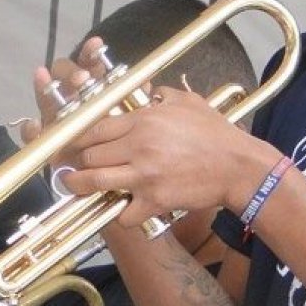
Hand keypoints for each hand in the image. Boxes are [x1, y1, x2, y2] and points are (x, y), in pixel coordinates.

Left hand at [31, 38, 275, 226]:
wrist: (239, 166)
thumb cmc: (215, 133)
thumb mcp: (188, 102)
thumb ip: (162, 94)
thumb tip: (150, 90)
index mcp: (143, 120)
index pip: (94, 128)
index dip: (75, 138)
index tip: (66, 144)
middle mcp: (138, 146)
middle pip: (89, 155)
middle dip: (79, 162)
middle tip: (72, 167)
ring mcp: (144, 175)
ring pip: (95, 182)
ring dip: (81, 187)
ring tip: (74, 188)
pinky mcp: (155, 200)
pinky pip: (123, 213)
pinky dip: (119, 215)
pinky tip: (122, 210)